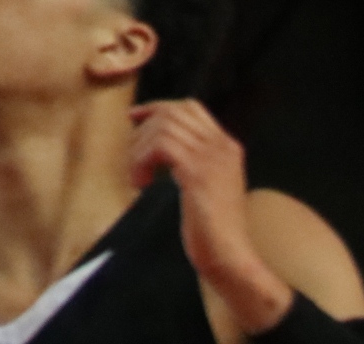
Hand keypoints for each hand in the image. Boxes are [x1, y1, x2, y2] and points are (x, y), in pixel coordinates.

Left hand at [132, 100, 288, 331]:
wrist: (230, 256)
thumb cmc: (211, 226)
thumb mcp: (206, 183)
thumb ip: (191, 158)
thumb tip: (155, 134)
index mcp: (227, 147)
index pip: (190, 107)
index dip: (158, 107)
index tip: (134, 117)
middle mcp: (223, 147)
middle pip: (172, 113)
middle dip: (143, 129)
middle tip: (132, 156)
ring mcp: (213, 159)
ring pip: (162, 128)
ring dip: (139, 150)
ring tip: (138, 176)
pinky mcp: (198, 174)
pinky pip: (159, 147)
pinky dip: (141, 161)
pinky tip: (140, 183)